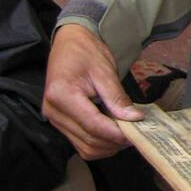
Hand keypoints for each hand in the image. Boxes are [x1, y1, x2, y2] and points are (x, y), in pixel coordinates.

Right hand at [42, 24, 143, 158]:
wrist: (69, 43)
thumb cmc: (86, 52)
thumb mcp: (105, 71)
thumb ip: (117, 98)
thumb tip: (134, 119)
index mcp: (62, 95)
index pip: (93, 125)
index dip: (117, 133)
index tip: (137, 131)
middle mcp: (53, 111)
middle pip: (89, 140)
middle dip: (114, 141)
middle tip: (135, 131)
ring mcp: (54, 119)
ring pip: (85, 147)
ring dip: (108, 145)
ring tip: (124, 131)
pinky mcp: (59, 122)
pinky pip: (80, 143)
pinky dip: (99, 143)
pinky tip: (111, 131)